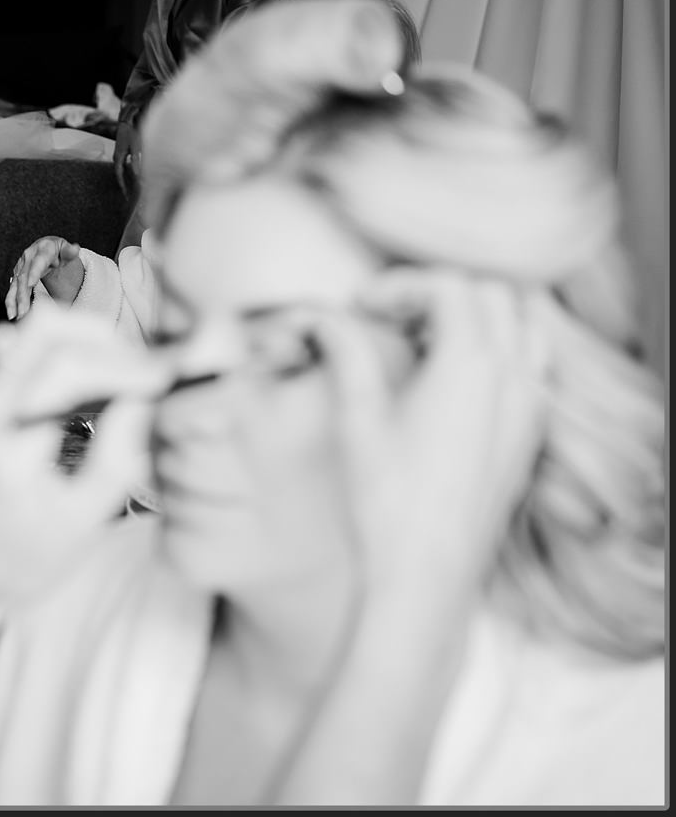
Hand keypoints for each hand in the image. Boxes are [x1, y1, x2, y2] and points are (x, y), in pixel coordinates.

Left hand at [0, 309, 175, 616]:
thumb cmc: (24, 561)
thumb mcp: (84, 520)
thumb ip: (119, 457)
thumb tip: (148, 397)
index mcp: (7, 440)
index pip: (70, 369)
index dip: (128, 365)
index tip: (171, 377)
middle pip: (50, 329)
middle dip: (112, 343)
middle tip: (154, 374)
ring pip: (41, 332)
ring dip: (95, 345)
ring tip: (134, 381)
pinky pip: (32, 351)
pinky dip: (76, 355)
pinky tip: (105, 386)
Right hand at [4, 236, 85, 319]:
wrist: (45, 248)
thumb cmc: (58, 250)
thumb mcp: (66, 249)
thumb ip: (70, 251)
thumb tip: (74, 248)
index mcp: (43, 249)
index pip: (38, 262)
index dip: (34, 272)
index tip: (31, 284)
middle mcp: (29, 257)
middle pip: (24, 277)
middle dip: (23, 295)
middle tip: (24, 311)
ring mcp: (21, 267)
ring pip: (16, 285)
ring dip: (15, 302)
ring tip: (18, 316)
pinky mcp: (17, 276)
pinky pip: (12, 290)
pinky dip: (11, 303)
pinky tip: (12, 314)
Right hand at [113, 122, 140, 201]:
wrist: (127, 121)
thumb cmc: (132, 133)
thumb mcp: (136, 148)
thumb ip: (136, 162)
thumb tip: (138, 176)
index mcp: (118, 158)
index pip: (119, 176)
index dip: (123, 187)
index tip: (126, 196)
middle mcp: (116, 157)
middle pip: (120, 175)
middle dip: (125, 185)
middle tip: (128, 196)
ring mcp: (119, 154)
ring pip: (122, 170)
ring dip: (126, 179)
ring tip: (131, 188)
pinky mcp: (122, 152)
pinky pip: (124, 165)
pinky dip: (128, 172)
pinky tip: (133, 175)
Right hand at [309, 267, 550, 601]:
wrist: (426, 571)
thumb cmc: (388, 499)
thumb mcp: (357, 417)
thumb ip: (346, 352)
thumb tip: (326, 318)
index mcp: (472, 365)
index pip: (449, 287)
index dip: (401, 286)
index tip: (362, 307)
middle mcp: (513, 379)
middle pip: (494, 296)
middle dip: (440, 293)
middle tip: (391, 316)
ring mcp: (528, 408)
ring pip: (525, 327)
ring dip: (478, 318)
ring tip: (426, 340)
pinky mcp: (528, 436)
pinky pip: (531, 367)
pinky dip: (498, 351)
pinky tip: (451, 380)